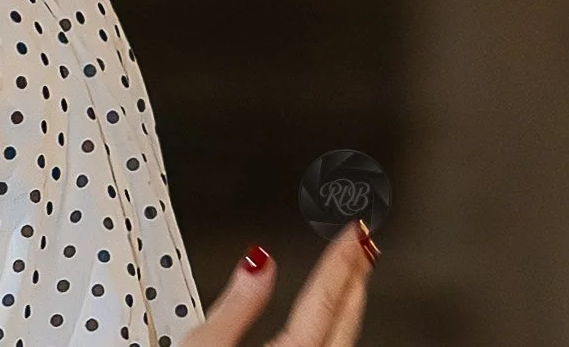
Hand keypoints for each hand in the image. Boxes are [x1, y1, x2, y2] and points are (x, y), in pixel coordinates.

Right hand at [180, 219, 379, 346]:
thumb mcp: (204, 345)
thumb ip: (237, 303)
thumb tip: (260, 260)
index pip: (324, 300)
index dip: (339, 261)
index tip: (353, 233)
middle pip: (345, 324)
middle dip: (356, 281)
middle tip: (363, 246)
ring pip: (345, 346)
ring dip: (351, 310)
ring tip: (353, 281)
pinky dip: (337, 336)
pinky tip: (333, 330)